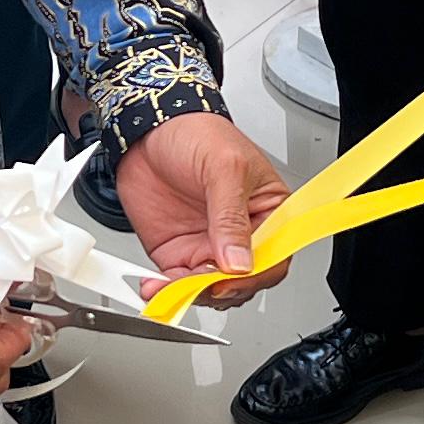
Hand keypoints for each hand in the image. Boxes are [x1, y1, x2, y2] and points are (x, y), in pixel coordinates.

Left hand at [111, 114, 291, 299]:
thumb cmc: (196, 133)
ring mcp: (209, 247)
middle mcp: (241, 235)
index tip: (237, 274)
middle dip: (223, 287)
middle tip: (203, 282)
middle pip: (244, 281)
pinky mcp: (179, 254)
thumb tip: (240, 260)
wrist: (146, 130)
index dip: (259, 273)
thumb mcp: (223, 167)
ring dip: (192, 294)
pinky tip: (157, 286)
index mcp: (268, 212)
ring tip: (173, 285)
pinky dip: (167, 291)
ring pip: (211, 289)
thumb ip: (230, 216)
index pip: (276, 256)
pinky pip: (178, 284)